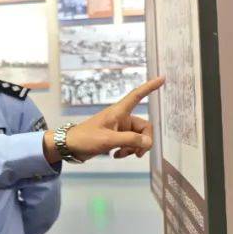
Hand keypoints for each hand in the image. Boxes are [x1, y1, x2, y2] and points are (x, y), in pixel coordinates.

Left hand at [42, 77, 163, 162]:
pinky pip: (130, 143)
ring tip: (122, 154)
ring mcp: (119, 128)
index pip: (137, 95)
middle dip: (143, 141)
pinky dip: (127, 150)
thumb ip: (130, 140)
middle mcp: (121, 118)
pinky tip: (116, 155)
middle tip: (138, 153)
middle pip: (144, 127)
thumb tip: (148, 142)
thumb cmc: (86, 139)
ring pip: (138, 137)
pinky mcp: (116, 137)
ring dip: (134, 147)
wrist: (70, 147)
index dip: (150, 87)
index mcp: (119, 112)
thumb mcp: (108, 140)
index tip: (162, 78)